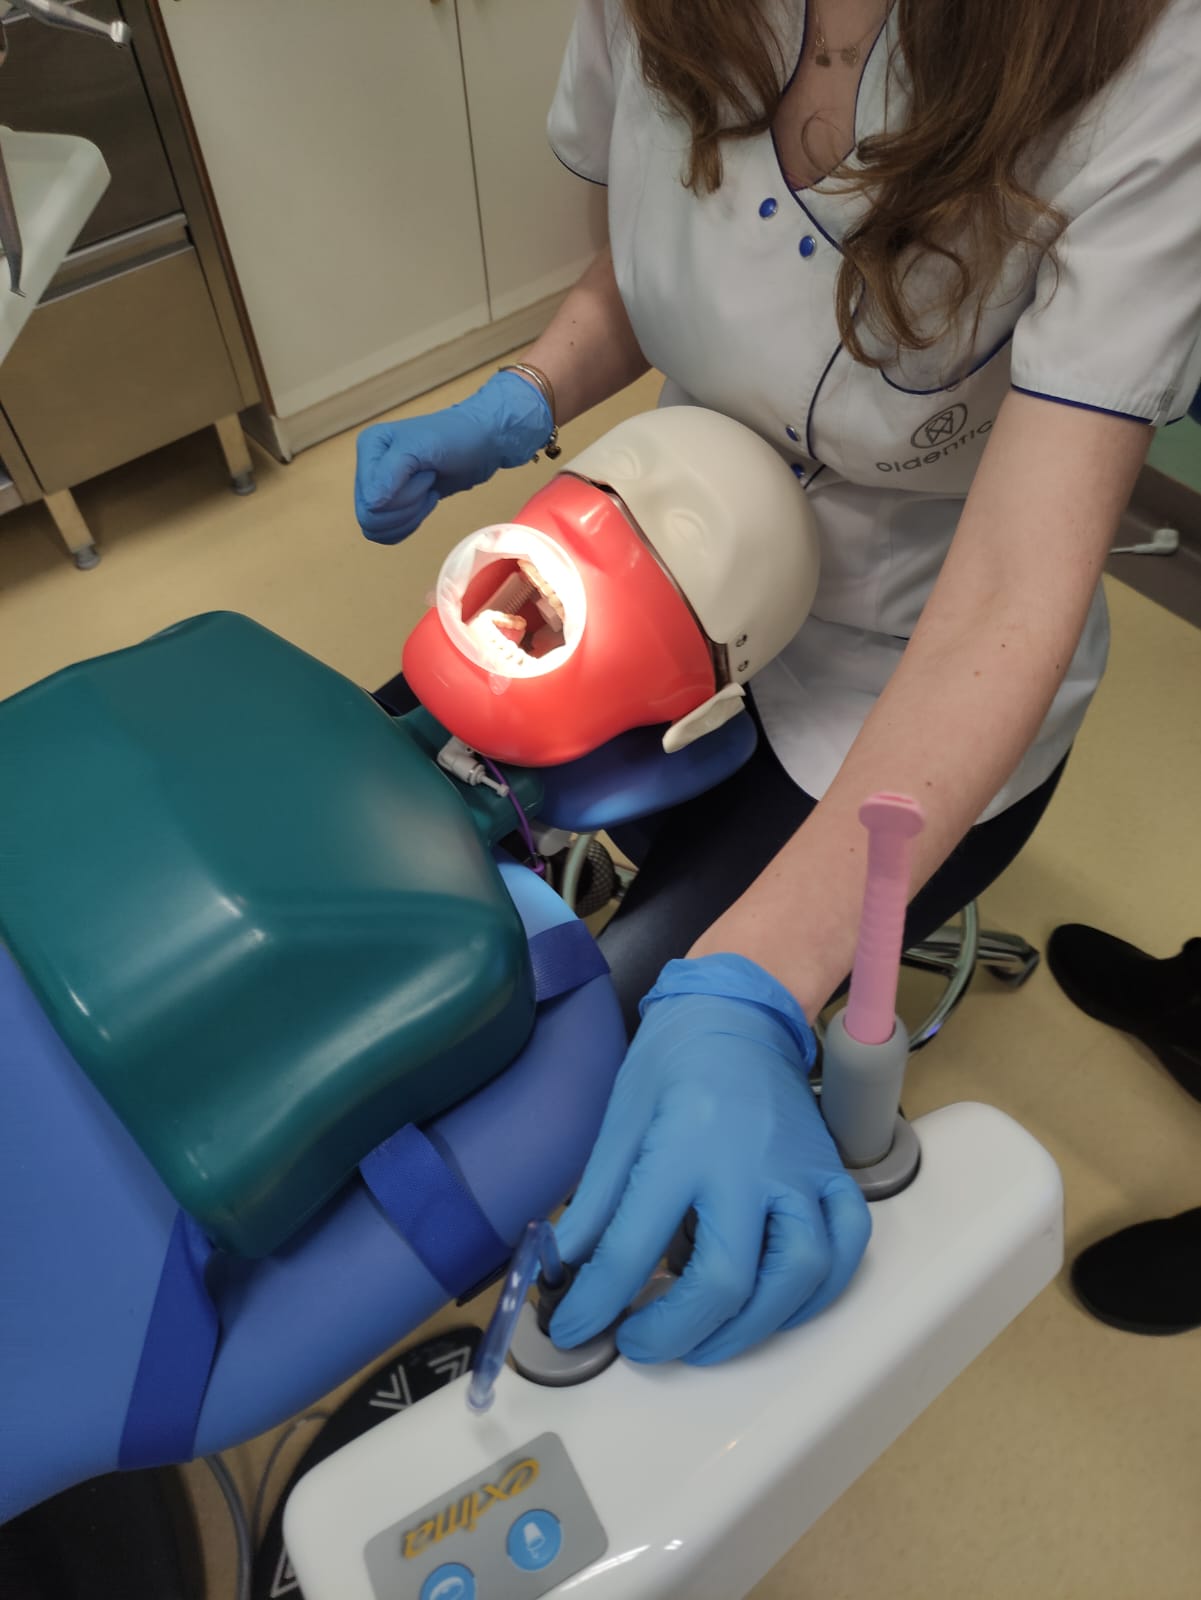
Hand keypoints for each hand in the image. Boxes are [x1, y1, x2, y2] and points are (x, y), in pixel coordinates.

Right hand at [354, 369, 552, 543]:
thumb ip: (392, 472)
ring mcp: (380, 487)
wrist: (481, 442)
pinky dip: (411, 523)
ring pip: (379, 528)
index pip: (369, 501)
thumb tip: (371, 504)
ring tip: (429, 488)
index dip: (402, 498)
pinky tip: (427, 501)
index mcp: (369, 447)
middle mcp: (369, 467)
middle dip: (408, 506)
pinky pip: (389, 532)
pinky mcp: (394, 502)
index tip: (425, 472)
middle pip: (371, 518)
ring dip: (411, 515)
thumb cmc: (456, 437)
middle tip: (429, 482)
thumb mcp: (422, 447)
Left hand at [550, 954, 871, 1365]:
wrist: (739, 1012)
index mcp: (683, 1146)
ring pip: (795, 1276)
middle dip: (673, 1331)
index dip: (595, 1304)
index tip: (572, 1327)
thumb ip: (595, 1203)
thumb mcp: (619, 1123)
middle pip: (724, 1280)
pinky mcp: (829, 1174)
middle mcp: (748, 1165)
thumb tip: (566, 1269)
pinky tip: (777, 1307)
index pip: (632, 1249)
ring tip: (706, 1342)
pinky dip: (818, 1292)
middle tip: (639, 1343)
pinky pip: (844, 1248)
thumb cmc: (675, 1061)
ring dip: (749, 1328)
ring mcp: (798, 1171)